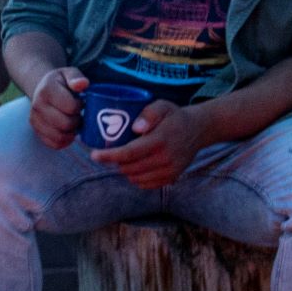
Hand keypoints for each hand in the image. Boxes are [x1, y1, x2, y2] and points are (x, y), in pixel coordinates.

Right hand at [27, 67, 89, 148]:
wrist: (42, 89)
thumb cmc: (60, 82)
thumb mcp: (69, 73)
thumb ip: (76, 77)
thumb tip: (83, 84)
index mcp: (46, 90)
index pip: (70, 107)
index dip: (80, 106)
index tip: (80, 101)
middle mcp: (37, 106)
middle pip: (66, 124)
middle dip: (77, 121)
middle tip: (79, 114)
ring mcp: (35, 120)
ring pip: (60, 137)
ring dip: (72, 132)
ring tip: (74, 122)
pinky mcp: (37, 131)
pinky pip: (55, 144)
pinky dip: (65, 141)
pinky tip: (68, 131)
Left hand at [91, 99, 208, 187]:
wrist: (197, 130)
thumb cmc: (174, 116)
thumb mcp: (162, 106)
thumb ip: (148, 114)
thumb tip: (135, 128)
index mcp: (160, 140)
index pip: (129, 153)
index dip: (109, 156)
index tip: (94, 155)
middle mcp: (165, 159)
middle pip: (129, 168)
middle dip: (115, 162)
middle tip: (109, 153)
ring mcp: (169, 171)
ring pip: (136, 178)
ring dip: (125, 170)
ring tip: (123, 158)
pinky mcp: (171, 178)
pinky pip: (146, 184)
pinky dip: (136, 178)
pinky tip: (135, 167)